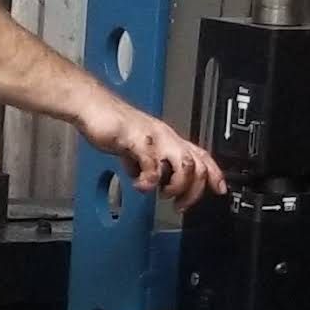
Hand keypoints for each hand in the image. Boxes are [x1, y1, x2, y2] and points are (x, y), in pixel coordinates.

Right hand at [75, 88, 226, 210]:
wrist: (90, 105)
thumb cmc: (110, 121)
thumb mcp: (133, 145)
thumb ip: (141, 159)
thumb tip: (142, 175)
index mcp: (167, 137)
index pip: (200, 154)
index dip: (213, 173)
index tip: (219, 190)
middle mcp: (165, 136)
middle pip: (196, 165)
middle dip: (193, 191)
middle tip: (180, 204)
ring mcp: (153, 137)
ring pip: (184, 164)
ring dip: (177, 186)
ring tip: (163, 193)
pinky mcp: (136, 140)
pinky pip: (152, 164)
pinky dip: (149, 182)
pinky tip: (140, 186)